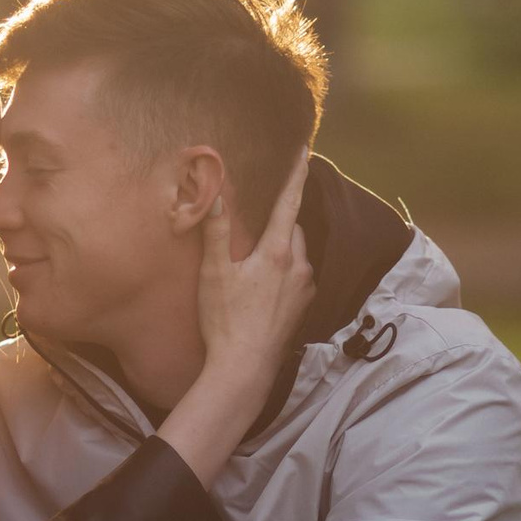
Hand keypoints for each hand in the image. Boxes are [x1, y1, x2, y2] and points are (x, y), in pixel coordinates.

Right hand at [194, 150, 315, 377]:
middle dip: (280, 221)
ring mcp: (305, 290)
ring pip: (298, 255)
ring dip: (283, 249)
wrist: (245, 368)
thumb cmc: (226, 320)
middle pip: (294, 229)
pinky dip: (285, 273)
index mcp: (277, 253)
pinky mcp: (303, 309)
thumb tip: (215, 195)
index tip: (304, 152)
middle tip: (258, 222)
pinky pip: (298, 278)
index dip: (296, 175)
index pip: (289, 203)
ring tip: (257, 260)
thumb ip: (216, 232)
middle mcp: (299, 268)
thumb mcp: (215, 273)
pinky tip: (264, 287)